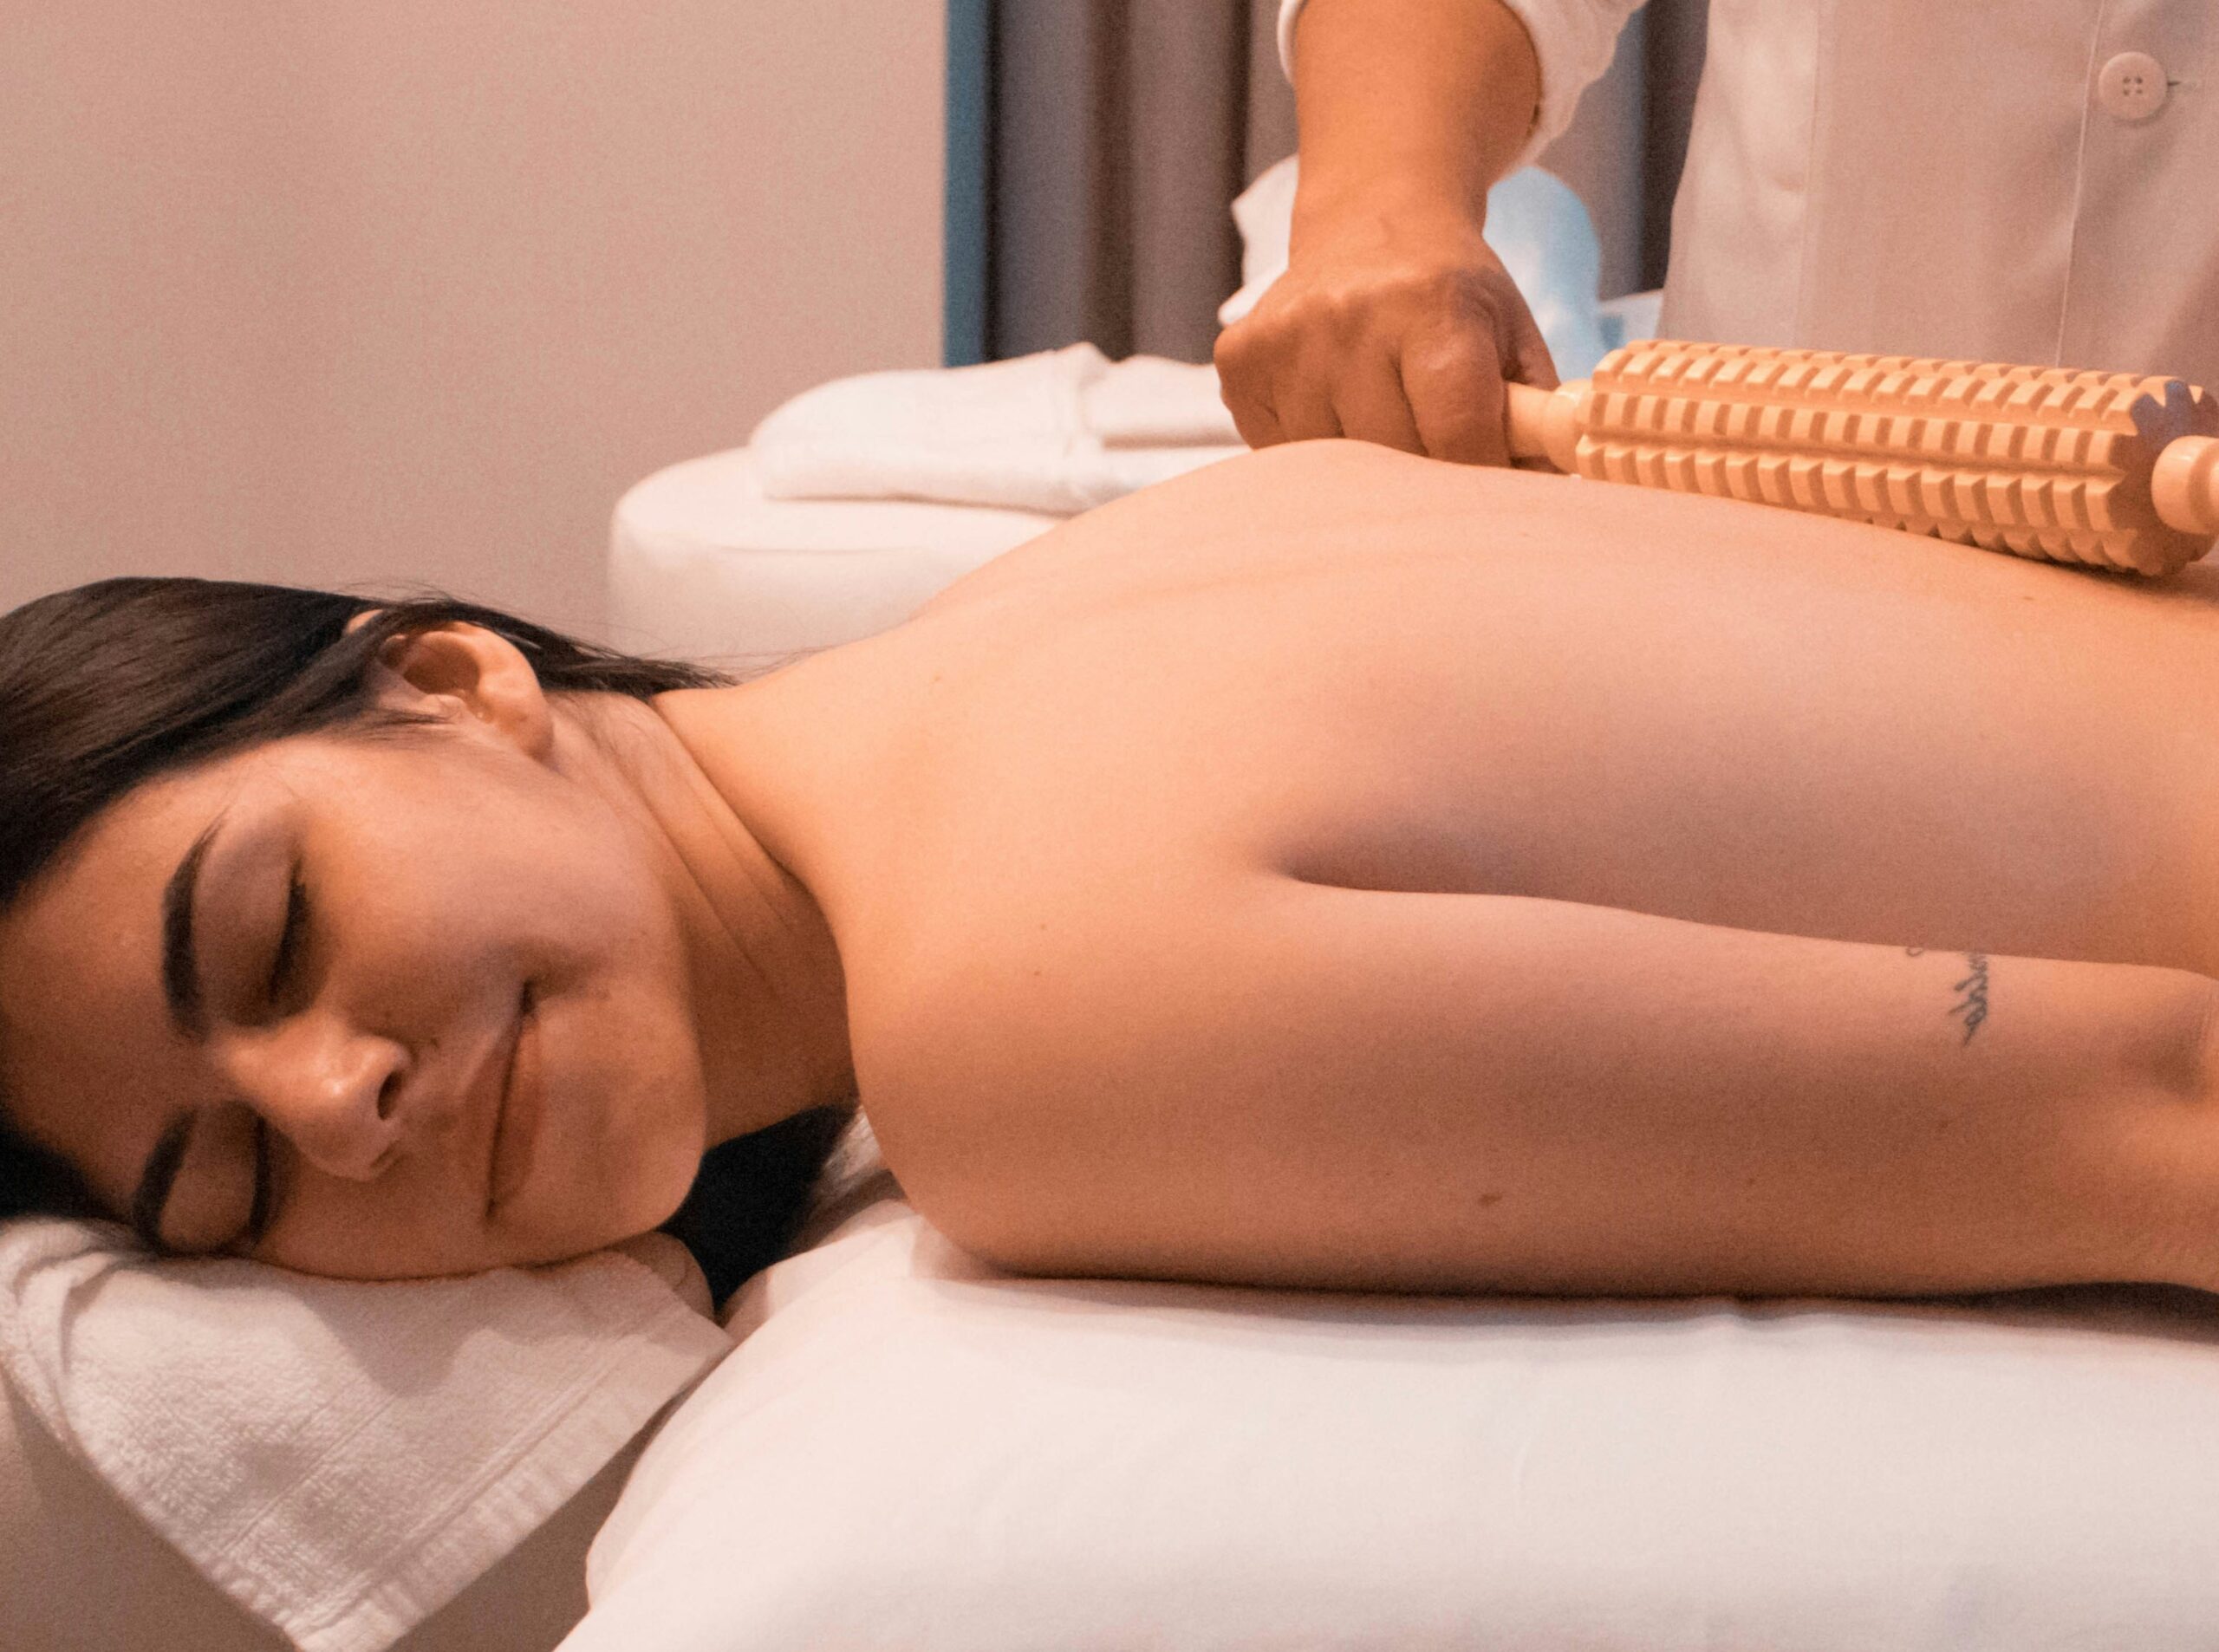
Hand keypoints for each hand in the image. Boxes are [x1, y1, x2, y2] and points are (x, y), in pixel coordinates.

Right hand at [1215, 199, 1557, 466]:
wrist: (1371, 226)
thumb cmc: (1453, 299)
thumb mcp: (1513, 338)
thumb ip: (1534, 421)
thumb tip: (1544, 503)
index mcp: (1432, 305)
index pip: (1457, 432)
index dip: (1478, 479)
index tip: (1487, 497)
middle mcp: (1349, 314)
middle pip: (1390, 457)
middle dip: (1422, 477)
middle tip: (1436, 456)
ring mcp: (1285, 338)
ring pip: (1329, 467)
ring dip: (1362, 468)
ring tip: (1382, 422)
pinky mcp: (1240, 359)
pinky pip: (1279, 451)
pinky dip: (1312, 450)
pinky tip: (1332, 408)